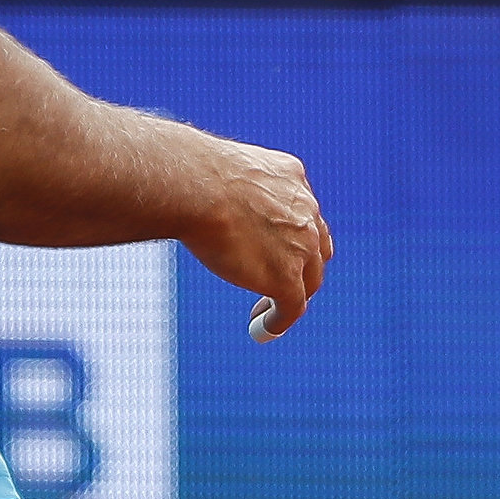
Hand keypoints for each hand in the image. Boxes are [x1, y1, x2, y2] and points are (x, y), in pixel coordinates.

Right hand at [182, 142, 332, 339]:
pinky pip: (293, 306)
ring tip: (266, 311)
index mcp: (290, 177)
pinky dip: (278, 320)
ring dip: (291, 296)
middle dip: (301, 265)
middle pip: (316, 247)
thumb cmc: (189, 172)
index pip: (303, 212)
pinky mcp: (286, 277)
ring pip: (308, 280)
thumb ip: (218, 184)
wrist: (196, 185)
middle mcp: (305, 209)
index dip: (293, 233)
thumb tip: (184, 187)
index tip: (273, 247)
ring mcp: (301, 245)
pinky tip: (263, 329)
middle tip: (279, 280)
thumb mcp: (216, 169)